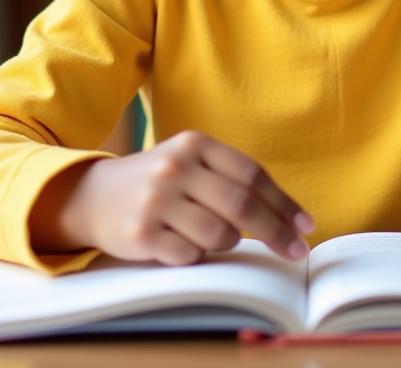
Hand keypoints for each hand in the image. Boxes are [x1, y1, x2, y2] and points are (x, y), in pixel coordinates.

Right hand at [33, 130, 314, 264]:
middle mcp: (176, 168)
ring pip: (220, 236)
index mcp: (195, 144)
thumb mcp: (192, 163)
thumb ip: (233, 179)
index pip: (252, 174)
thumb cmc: (160, 181)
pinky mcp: (142, 234)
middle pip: (242, 205)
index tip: (306, 226)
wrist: (94, 195)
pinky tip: (180, 242)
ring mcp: (156, 201)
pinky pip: (191, 256)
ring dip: (225, 243)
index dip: (283, 203)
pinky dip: (195, 255)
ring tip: (206, 233)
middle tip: (297, 252)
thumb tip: (292, 217)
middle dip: (276, 232)